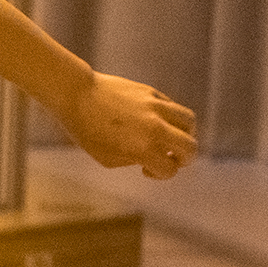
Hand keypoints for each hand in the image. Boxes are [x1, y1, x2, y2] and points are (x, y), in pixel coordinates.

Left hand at [60, 73, 198, 179]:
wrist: (77, 94)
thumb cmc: (86, 130)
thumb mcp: (107, 158)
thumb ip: (135, 159)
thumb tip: (153, 156)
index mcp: (142, 147)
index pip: (170, 169)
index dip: (161, 174)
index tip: (145, 169)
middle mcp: (154, 126)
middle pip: (191, 147)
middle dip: (184, 159)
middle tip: (168, 158)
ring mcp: (156, 106)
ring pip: (189, 121)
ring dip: (185, 134)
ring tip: (169, 138)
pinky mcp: (152, 92)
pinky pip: (173, 107)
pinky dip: (171, 119)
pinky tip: (153, 122)